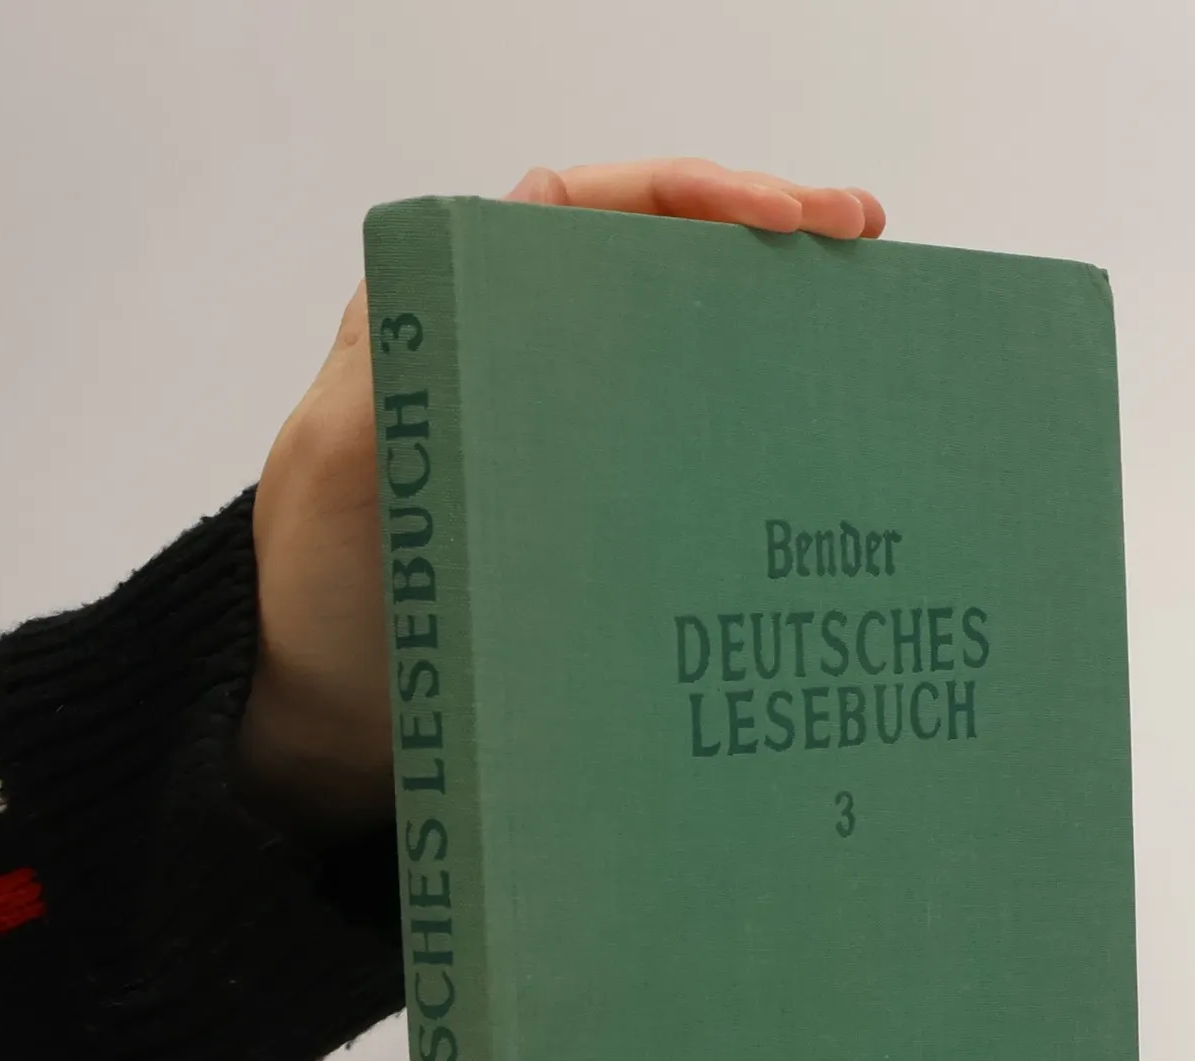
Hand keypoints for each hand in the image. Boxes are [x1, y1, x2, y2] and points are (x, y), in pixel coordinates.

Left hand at [238, 160, 886, 834]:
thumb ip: (413, 336)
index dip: (693, 196)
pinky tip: (820, 457)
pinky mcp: (596, 525)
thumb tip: (527, 201)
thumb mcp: (345, 457)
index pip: (594, 210)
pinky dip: (753, 442)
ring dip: (775, 336)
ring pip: (684, 357)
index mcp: (462, 317)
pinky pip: (684, 458)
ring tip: (873, 328)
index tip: (780, 218)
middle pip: (660, 269)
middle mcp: (525, 364)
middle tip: (863, 243)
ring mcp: (569, 445)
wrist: (332, 729)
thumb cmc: (321, 596)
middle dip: (766, 244)